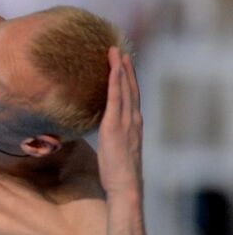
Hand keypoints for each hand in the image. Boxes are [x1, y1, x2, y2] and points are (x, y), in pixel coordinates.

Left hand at [97, 46, 142, 201]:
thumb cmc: (117, 172)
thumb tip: (102, 132)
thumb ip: (111, 137)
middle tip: (118, 49)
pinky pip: (115, 99)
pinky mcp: (115, 126)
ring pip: (124, 89)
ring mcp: (126, 122)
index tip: (123, 63)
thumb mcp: (114, 149)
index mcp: (133, 124)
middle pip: (129, 87)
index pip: (131, 96)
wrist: (125, 184)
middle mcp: (133, 119)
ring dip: (119, 69)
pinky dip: (115, 83)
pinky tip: (112, 70)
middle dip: (125, 67)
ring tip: (114, 52)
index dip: (127, 79)